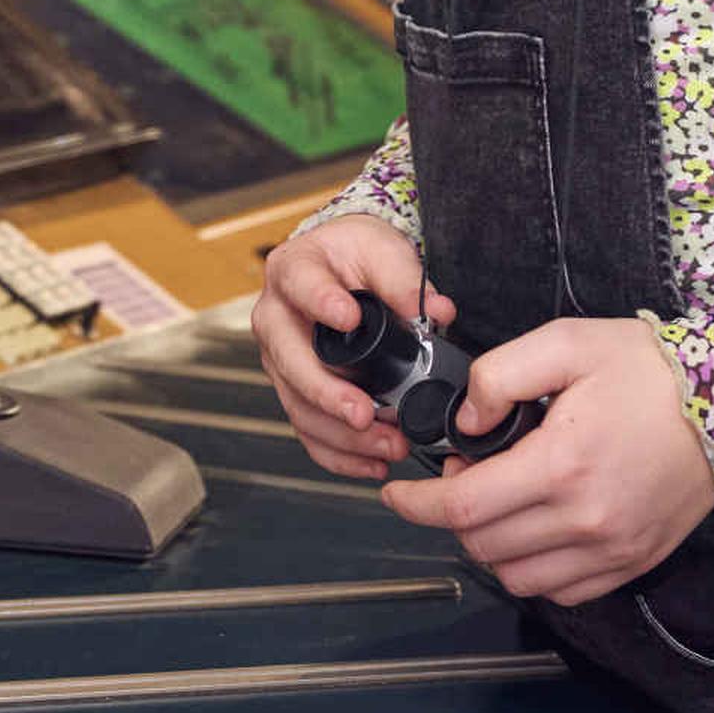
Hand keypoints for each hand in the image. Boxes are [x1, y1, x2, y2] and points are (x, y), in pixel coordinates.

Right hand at [252, 218, 455, 480]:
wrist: (339, 265)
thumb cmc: (354, 253)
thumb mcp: (382, 249)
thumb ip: (406, 279)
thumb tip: (437, 312)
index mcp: (293, 271)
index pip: (301, 287)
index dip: (322, 303)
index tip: (348, 318)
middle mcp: (276, 318)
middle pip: (291, 363)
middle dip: (328, 395)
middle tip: (364, 413)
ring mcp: (281, 359)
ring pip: (299, 406)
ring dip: (342, 434)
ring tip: (388, 444)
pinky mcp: (294, 390)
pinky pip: (308, 429)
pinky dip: (339, 454)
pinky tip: (372, 463)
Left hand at [381, 316, 713, 604]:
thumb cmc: (647, 369)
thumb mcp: (565, 343)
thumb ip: (499, 375)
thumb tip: (462, 423)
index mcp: (561, 466)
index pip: (461, 508)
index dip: (416, 504)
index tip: (395, 494)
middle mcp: (586, 521)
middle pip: (482, 545)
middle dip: (454, 514)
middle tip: (466, 473)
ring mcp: (613, 550)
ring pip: (517, 577)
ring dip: (490, 545)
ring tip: (500, 500)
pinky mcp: (633, 563)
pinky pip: (562, 591)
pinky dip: (534, 567)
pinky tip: (537, 525)